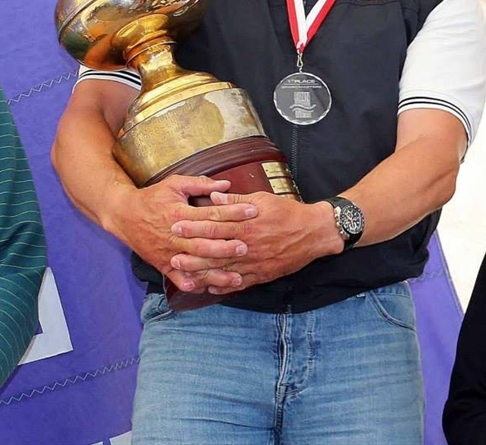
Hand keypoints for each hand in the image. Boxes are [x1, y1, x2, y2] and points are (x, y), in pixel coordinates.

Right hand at [103, 174, 257, 292]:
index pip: (211, 214)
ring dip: (217, 273)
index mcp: (179, 213)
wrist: (124, 215)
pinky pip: (180, 279)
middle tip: (247, 247)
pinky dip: (195, 285)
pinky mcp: (163, 265)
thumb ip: (201, 184)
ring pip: (196, 265)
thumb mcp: (175, 184)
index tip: (252, 210)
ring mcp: (168, 253)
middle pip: (204, 243)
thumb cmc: (152, 197)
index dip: (233, 212)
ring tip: (238, 277)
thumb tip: (226, 185)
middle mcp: (175, 236)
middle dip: (226, 247)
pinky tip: (211, 289)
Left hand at [169, 191, 341, 293]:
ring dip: (203, 272)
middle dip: (192, 254)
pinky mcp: (262, 274)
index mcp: (246, 224)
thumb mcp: (262, 200)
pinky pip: (240, 282)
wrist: (313, 233)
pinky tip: (210, 288)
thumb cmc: (287, 212)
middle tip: (172, 255)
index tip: (175, 226)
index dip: (193, 227)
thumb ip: (237, 200)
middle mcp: (248, 245)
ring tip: (185, 274)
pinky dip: (224, 286)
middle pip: (214, 251)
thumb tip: (215, 196)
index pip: (214, 225)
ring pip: (224, 269)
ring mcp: (254, 262)